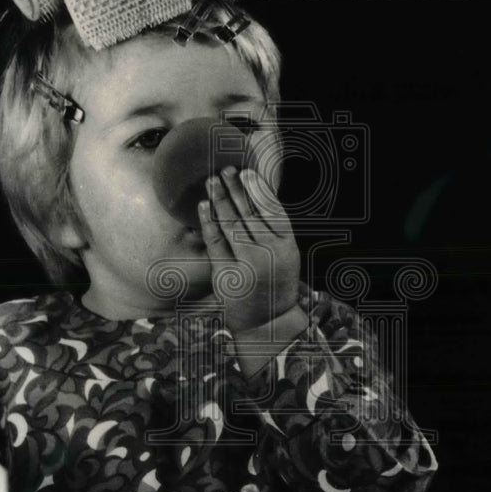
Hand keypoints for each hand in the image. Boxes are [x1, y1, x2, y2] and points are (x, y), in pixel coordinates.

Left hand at [199, 166, 299, 332]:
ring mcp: (248, 264)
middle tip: (224, 169)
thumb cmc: (276, 282)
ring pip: (232, 224)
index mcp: (287, 245)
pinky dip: (208, 222)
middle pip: (250, 214)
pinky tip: (203, 205)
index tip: (246, 172)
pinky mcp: (228, 274)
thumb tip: (259, 195)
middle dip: (236, 189)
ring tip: (211, 181)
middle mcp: (269, 253)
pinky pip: (215, 242)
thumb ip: (275, 230)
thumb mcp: (285, 255)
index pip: (272, 210)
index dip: (258, 189)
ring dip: (220, 200)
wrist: (269, 321)